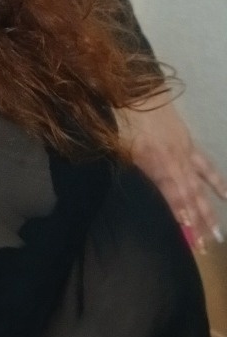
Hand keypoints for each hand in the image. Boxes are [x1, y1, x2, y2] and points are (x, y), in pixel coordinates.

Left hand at [116, 94, 226, 251]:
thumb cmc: (122, 121)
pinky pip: (205, 166)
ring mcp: (183, 153)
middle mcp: (173, 161)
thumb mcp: (120, 148)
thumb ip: (133, 170)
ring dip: (208, 210)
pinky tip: (226, 196)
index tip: (189, 238)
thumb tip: (139, 188)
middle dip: (197, 222)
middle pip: (189, 197)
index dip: (182, 216)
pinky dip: (217, 181)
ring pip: (198, 186)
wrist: (137, 91)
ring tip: (217, 233)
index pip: (173, 196)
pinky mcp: (188, 145)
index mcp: (155, 163)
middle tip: (206, 245)